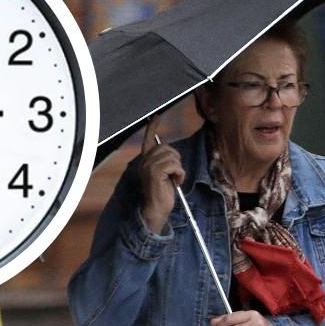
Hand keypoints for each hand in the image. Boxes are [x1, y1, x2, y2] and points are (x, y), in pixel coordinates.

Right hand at [138, 116, 184, 232]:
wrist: (156, 209)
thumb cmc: (162, 195)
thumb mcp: (164, 175)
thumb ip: (165, 163)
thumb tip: (172, 153)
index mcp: (145, 161)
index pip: (148, 140)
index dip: (152, 127)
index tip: (156, 116)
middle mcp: (145, 161)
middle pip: (167, 148)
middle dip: (176, 160)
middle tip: (174, 174)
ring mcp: (149, 166)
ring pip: (173, 156)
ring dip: (178, 169)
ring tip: (174, 179)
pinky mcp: (155, 172)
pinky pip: (175, 165)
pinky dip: (180, 174)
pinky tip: (176, 182)